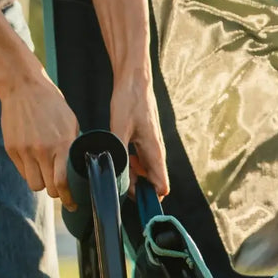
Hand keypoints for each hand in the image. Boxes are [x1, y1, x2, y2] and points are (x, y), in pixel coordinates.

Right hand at [0, 68, 80, 207]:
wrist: (23, 87)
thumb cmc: (52, 105)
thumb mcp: (71, 124)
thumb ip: (72, 147)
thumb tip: (77, 168)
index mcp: (62, 144)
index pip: (63, 183)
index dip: (68, 198)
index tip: (72, 204)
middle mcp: (42, 150)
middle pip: (48, 189)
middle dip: (56, 192)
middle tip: (59, 187)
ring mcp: (24, 150)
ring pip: (34, 184)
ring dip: (41, 182)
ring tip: (45, 172)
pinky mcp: (11, 148)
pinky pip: (22, 171)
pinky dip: (29, 171)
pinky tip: (34, 160)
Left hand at [111, 75, 169, 196]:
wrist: (134, 80)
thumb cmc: (129, 100)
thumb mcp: (119, 127)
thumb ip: (119, 153)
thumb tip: (116, 175)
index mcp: (154, 152)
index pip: (162, 187)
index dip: (148, 197)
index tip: (130, 196)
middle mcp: (157, 152)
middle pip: (153, 183)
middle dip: (136, 188)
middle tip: (117, 179)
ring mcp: (152, 147)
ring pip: (146, 173)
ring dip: (133, 176)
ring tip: (116, 166)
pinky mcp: (146, 141)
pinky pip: (142, 162)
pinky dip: (132, 165)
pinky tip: (119, 156)